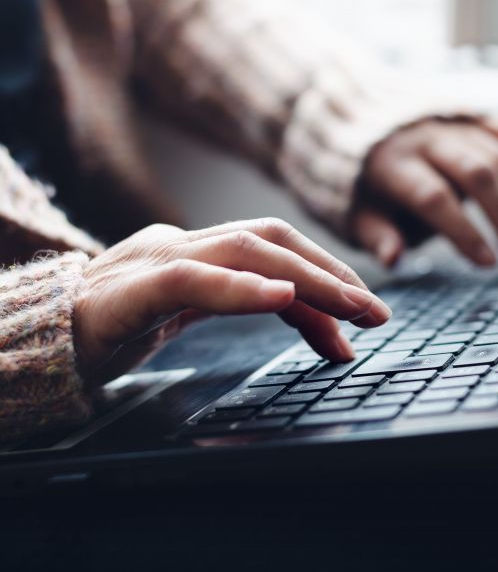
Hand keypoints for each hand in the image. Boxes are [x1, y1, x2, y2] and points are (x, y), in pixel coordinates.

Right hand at [73, 219, 390, 384]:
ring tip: (352, 308)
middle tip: (376, 312)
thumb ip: (253, 309)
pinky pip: (191, 280)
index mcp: (202, 248)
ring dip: (307, 280)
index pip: (276, 247)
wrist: (43, 336)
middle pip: (270, 240)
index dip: (326, 271)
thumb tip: (326, 329)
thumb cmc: (122, 324)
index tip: (364, 310)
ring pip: (243, 251)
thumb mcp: (198, 316)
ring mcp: (156, 259)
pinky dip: (240, 288)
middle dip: (330, 273)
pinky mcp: (130, 290)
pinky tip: (282, 299)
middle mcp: (185, 243)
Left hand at [352, 116, 497, 267]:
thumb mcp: (351, 211)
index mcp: (391, 163)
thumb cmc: (352, 180)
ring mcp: (446, 123)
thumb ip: (374, 233)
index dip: (463, 231)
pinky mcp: (463, 116)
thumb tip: (394, 258)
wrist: (347, 120)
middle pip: (475, 174)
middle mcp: (424, 137)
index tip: (488, 264)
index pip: (433, 198)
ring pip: (495, 155)